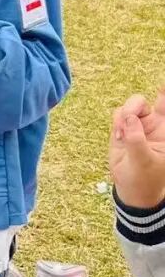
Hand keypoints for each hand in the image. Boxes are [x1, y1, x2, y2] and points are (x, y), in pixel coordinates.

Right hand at [110, 89, 164, 209]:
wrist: (131, 189)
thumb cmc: (145, 178)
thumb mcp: (144, 162)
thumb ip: (136, 140)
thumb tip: (128, 118)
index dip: (164, 93)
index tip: (162, 87)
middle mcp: (155, 124)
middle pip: (147, 101)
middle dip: (136, 104)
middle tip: (130, 115)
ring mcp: (139, 125)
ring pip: (131, 106)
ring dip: (124, 116)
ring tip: (122, 135)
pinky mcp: (123, 128)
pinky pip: (118, 114)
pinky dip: (116, 122)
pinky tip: (119, 137)